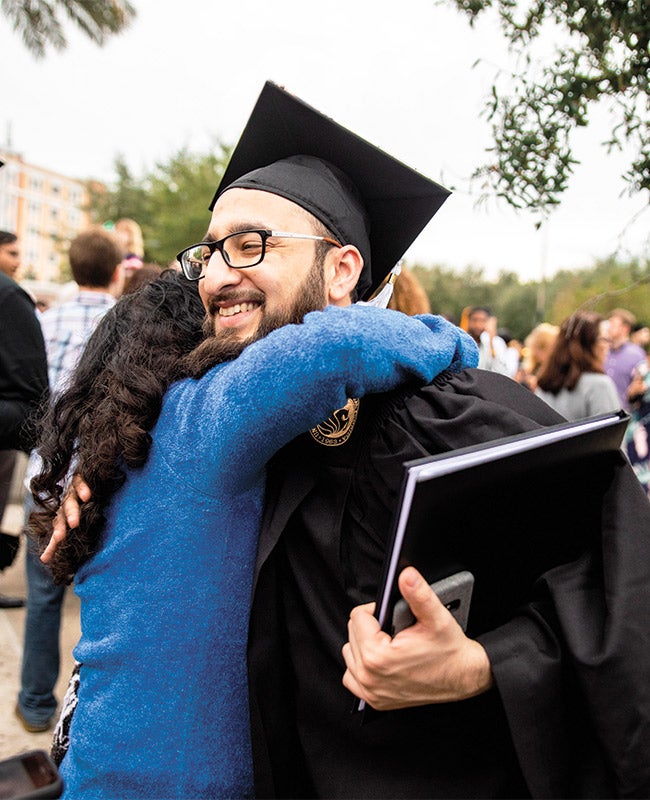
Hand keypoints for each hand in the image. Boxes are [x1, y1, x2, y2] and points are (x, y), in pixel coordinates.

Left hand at [40, 476, 90, 562]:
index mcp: (62, 515)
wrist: (82, 472)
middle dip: (61, 529)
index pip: (56, 532)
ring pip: (70, 502)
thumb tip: (46, 561)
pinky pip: (79, 483)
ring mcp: (71, 491)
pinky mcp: (79, 478)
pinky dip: (82, 489)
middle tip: (59, 539)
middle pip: (61, 518)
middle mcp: (65, 504)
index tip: (45, 559)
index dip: (51, 544)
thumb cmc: (79, 499)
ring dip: (71, 513)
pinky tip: (87, 496)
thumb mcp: (72, 517)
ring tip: (74, 524)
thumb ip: (61, 538)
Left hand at [341, 567, 492, 709]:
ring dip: (364, 644)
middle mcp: (370, 676)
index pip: (357, 616)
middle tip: (394, 629)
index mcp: (378, 655)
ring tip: (388, 642)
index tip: (392, 615)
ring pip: (350, 652)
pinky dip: (362, 666)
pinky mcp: (375, 701)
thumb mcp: (435, 617)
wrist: (464, 677)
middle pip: (352, 633)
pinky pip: (352, 677)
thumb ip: (418, 593)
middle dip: (371, 626)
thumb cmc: (450, 651)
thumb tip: (406, 575)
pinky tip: (380, 660)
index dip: (376, 610)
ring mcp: (371, 692)